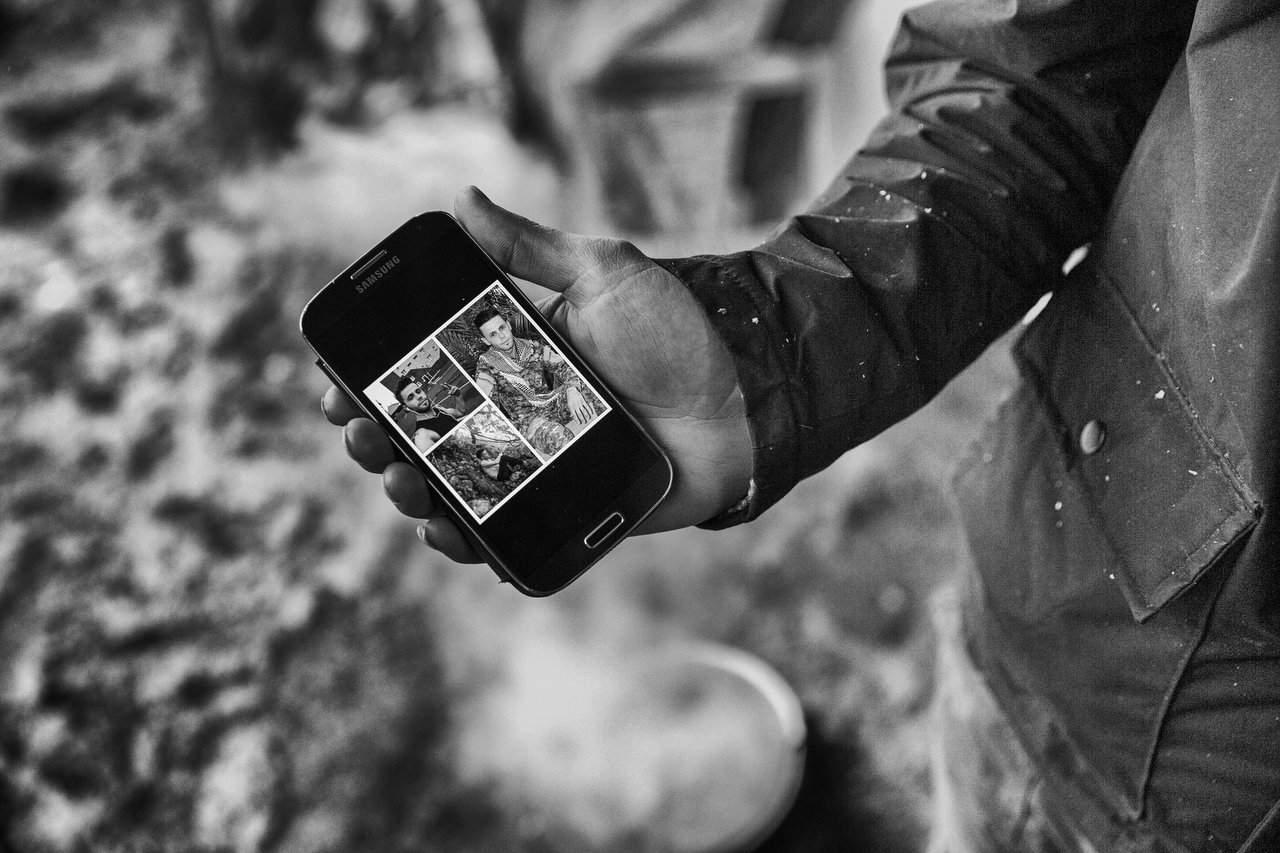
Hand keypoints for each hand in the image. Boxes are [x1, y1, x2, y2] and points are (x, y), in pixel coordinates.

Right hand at [322, 186, 751, 562]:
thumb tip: (461, 198)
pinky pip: (504, 533)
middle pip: (421, 435)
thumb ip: (533, 246)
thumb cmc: (677, 331)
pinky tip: (447, 528)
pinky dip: (468, 539)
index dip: (369, 381)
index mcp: (508, 359)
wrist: (747, 396)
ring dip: (409, 490)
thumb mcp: (605, 273)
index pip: (421, 373)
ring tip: (401, 481)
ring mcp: (535, 468)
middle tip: (363, 431)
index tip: (335, 383)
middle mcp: (511, 416)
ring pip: (451, 488)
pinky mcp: (564, 511)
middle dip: (375, 438)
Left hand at [565, 385, 591, 425]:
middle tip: (584, 422)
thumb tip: (571, 416)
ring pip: (584, 411)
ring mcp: (579, 403)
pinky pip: (587, 406)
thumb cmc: (570, 399)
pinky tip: (591, 413)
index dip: (577, 420)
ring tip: (588, 418)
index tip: (579, 423)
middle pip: (579, 414)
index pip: (574, 416)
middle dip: (582, 419)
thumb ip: (570, 411)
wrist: (571, 392)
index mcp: (571, 408)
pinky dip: (589, 410)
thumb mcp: (568, 405)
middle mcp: (575, 406)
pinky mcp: (582, 400)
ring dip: (587, 415)